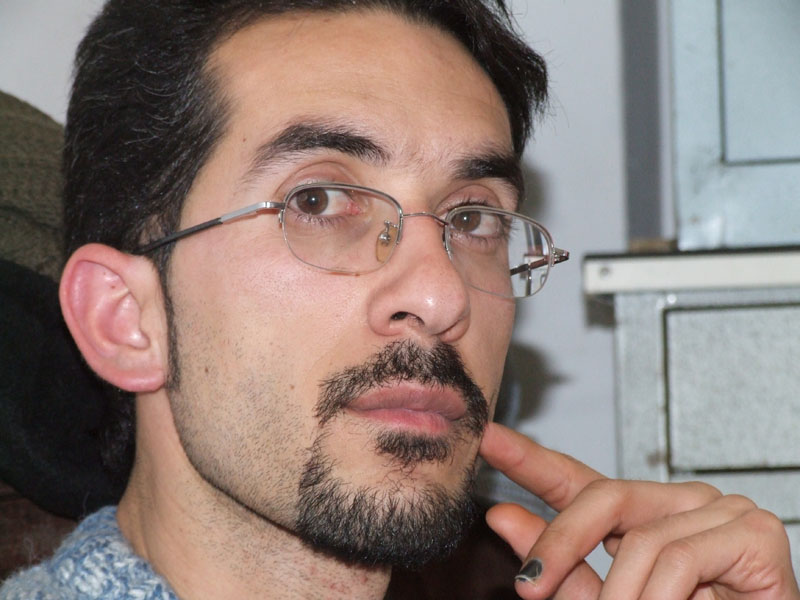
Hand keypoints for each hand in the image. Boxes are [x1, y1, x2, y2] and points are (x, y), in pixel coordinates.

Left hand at [479, 422, 799, 599]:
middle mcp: (681, 502)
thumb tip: (502, 517)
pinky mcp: (756, 532)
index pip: (578, 480)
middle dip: (560, 541)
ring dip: (621, 596)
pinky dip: (660, 599)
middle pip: (604, 495)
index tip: (487, 438)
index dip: (530, 459)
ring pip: (643, 539)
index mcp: (643, 519)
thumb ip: (561, 566)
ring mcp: (721, 511)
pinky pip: (681, 558)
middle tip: (528, 586)